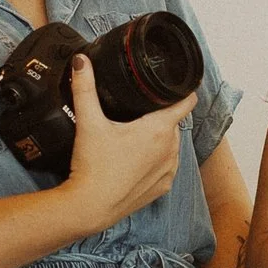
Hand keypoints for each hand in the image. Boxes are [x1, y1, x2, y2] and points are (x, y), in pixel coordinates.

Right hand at [63, 60, 197, 235]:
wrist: (90, 206)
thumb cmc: (93, 167)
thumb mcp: (88, 121)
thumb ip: (85, 87)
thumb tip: (81, 61)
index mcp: (159, 129)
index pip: (185, 102)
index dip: (183, 91)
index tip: (178, 85)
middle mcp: (171, 149)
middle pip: (172, 123)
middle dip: (158, 116)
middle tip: (135, 114)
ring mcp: (169, 170)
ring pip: (170, 145)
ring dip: (158, 140)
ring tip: (132, 139)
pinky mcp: (162, 188)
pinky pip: (165, 167)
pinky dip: (154, 162)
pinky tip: (135, 161)